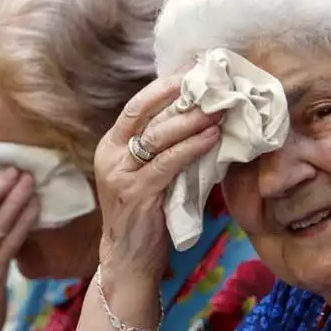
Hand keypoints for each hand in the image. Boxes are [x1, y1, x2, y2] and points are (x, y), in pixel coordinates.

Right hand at [94, 74, 222, 286]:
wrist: (129, 260)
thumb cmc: (146, 216)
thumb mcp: (150, 174)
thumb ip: (164, 147)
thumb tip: (201, 114)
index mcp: (111, 145)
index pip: (138, 105)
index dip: (166, 85)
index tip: (195, 70)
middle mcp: (110, 156)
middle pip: (145, 113)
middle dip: (181, 95)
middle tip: (213, 83)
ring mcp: (119, 175)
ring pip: (157, 136)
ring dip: (191, 119)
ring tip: (220, 108)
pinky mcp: (135, 194)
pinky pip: (167, 164)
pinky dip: (191, 148)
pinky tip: (212, 138)